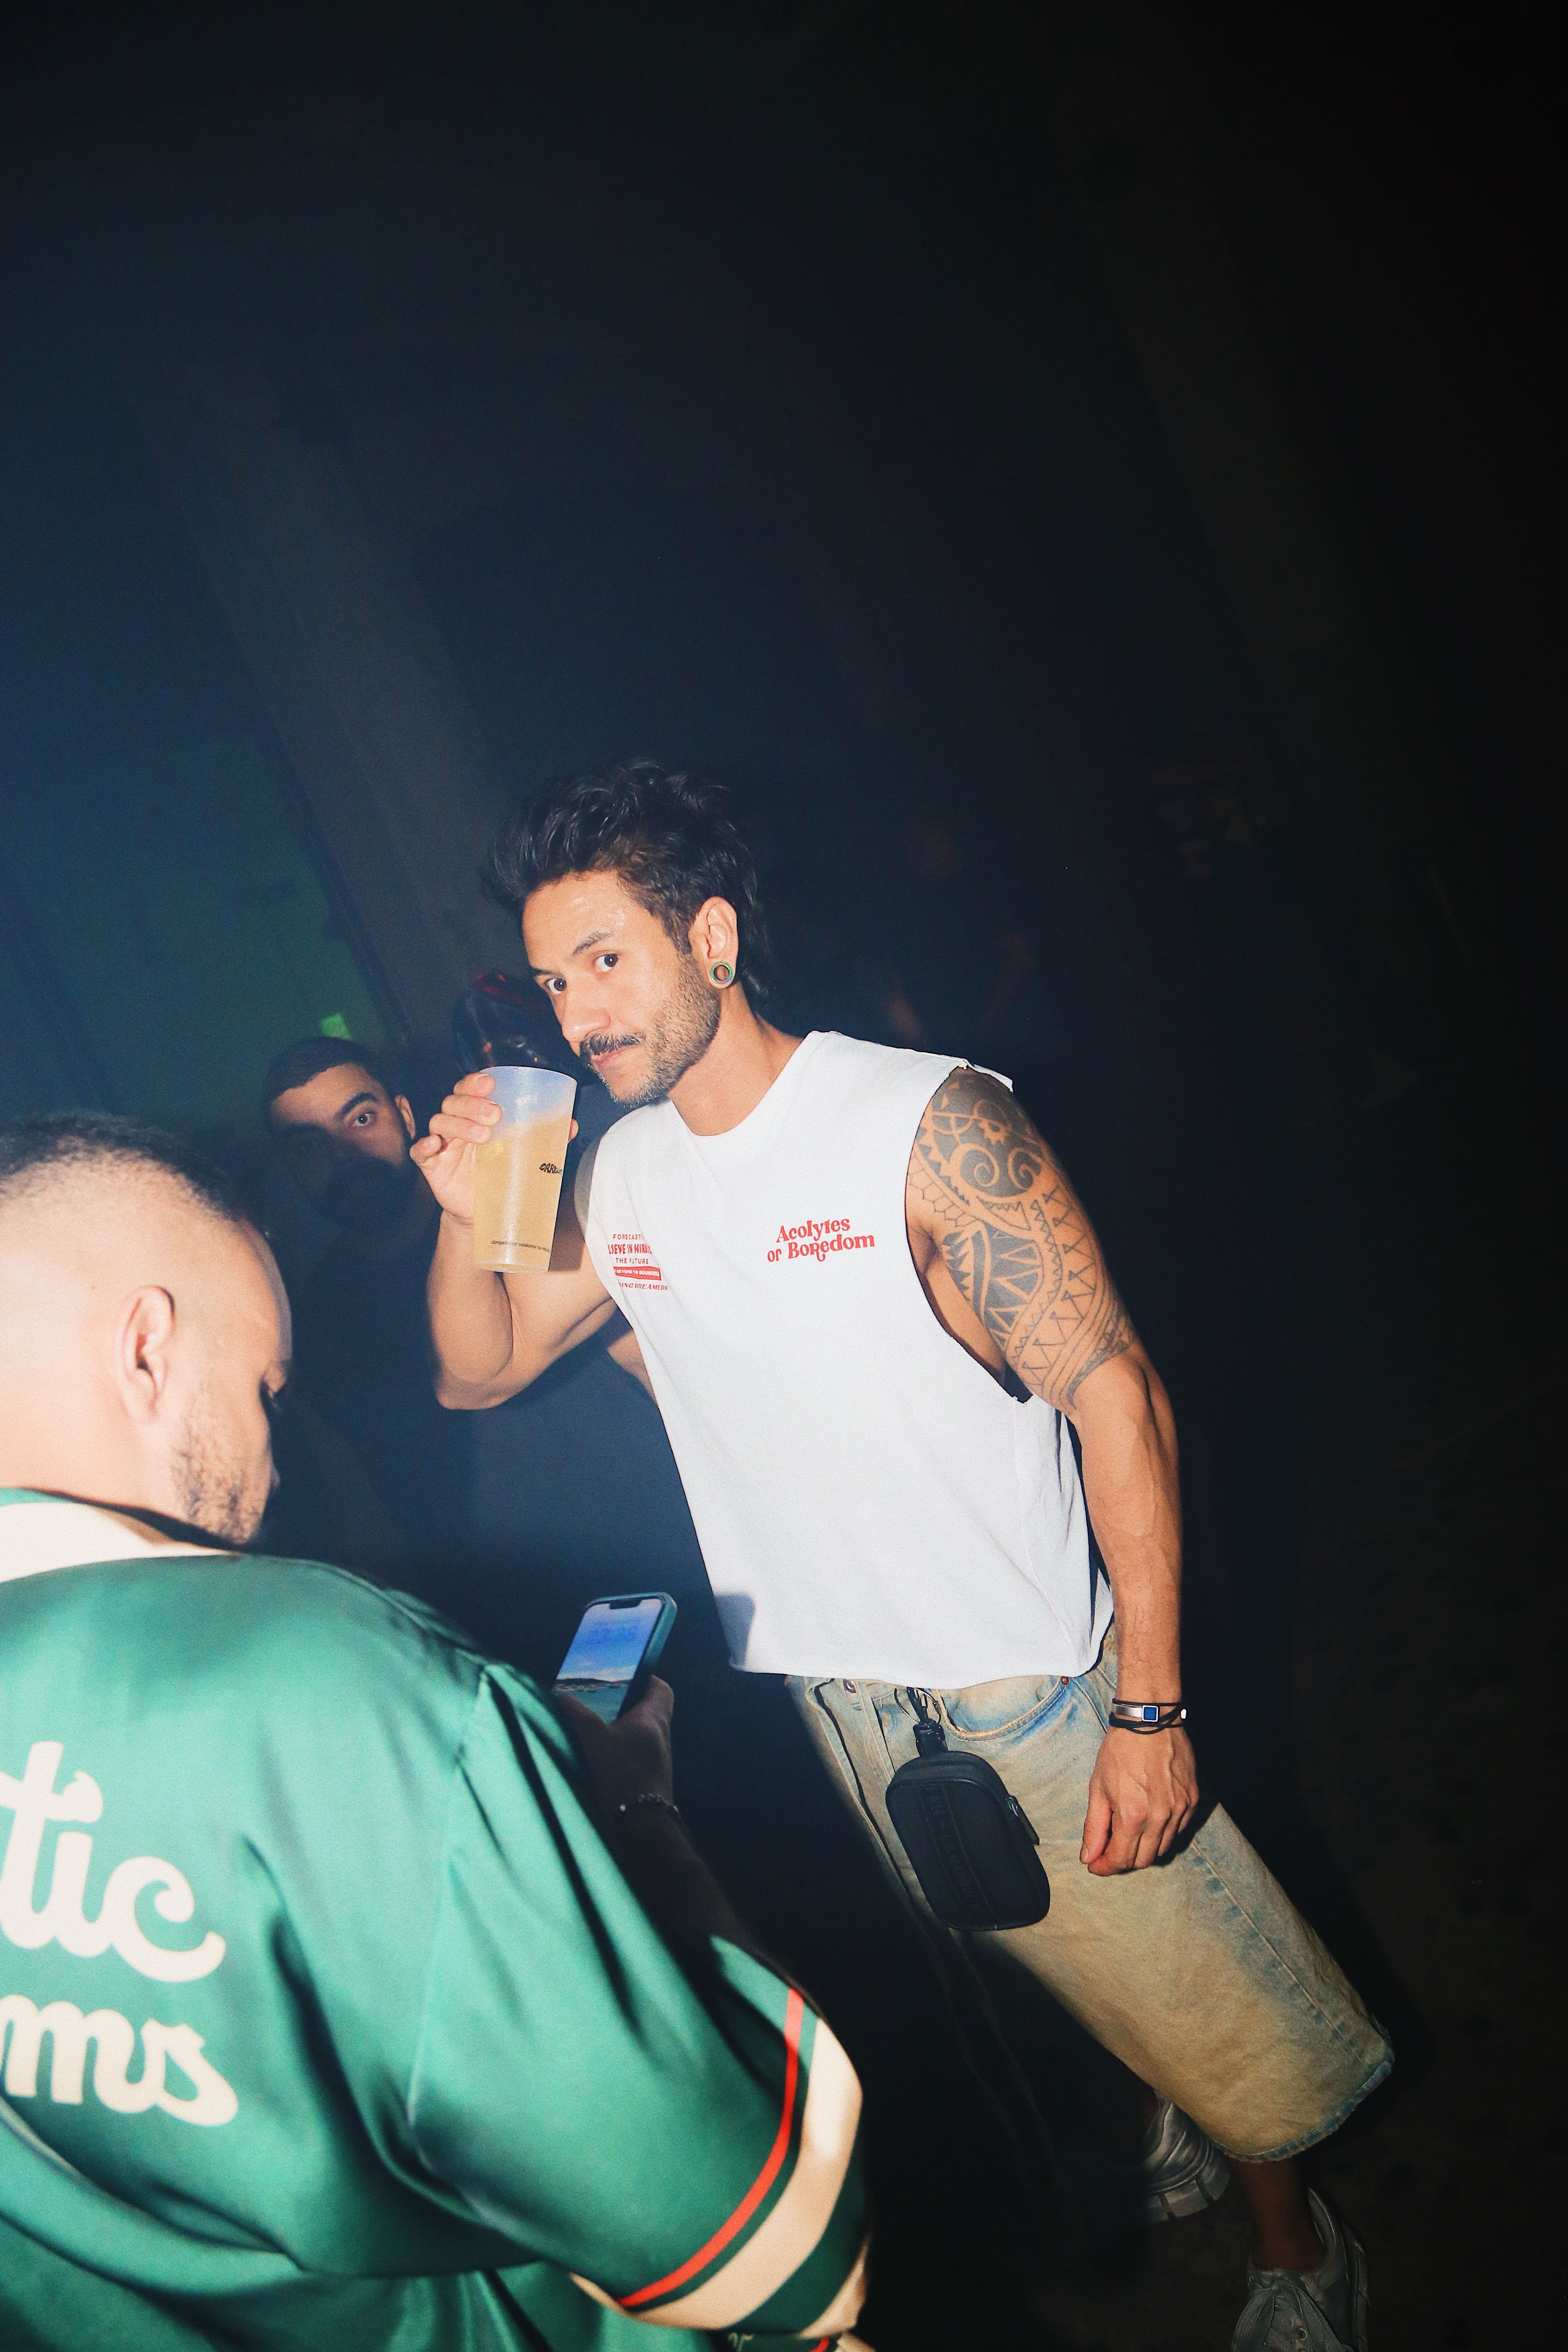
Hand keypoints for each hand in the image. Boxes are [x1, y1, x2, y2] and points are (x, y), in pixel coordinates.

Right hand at [411, 1070, 577, 1225]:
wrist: (484, 1209)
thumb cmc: (501, 1171)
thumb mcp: (522, 1153)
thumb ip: (543, 1137)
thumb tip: (571, 1125)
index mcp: (476, 1114)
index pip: (469, 1088)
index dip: (475, 1082)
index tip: (490, 1082)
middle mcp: (457, 1123)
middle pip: (454, 1102)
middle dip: (472, 1104)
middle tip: (494, 1114)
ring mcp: (443, 1143)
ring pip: (440, 1122)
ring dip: (459, 1124)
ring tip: (482, 1136)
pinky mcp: (432, 1165)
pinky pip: (419, 1151)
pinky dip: (424, 1145)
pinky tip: (435, 1145)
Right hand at [554, 1676, 675, 1816]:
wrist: (641, 1828)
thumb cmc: (622, 1775)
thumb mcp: (593, 1740)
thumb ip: (577, 1716)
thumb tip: (561, 1697)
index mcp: (654, 1719)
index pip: (661, 1688)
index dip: (645, 1678)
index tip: (623, 1676)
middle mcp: (661, 1737)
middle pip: (648, 1710)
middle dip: (624, 1704)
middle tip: (599, 1701)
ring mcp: (657, 1761)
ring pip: (640, 1735)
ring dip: (620, 1730)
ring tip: (593, 1727)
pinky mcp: (649, 1781)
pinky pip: (635, 1756)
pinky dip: (620, 1751)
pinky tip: (598, 1757)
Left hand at [1080, 1725, 1197, 1873]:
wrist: (1150, 1719)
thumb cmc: (1120, 1751)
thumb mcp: (1098, 1787)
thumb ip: (1094, 1827)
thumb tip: (1088, 1858)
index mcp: (1133, 1816)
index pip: (1122, 1860)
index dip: (1105, 1867)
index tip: (1095, 1864)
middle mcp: (1161, 1818)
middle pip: (1144, 1860)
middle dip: (1123, 1859)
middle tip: (1109, 1848)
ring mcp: (1181, 1810)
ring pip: (1163, 1848)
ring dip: (1144, 1847)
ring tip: (1129, 1831)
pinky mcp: (1193, 1800)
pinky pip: (1178, 1831)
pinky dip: (1163, 1832)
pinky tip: (1150, 1818)